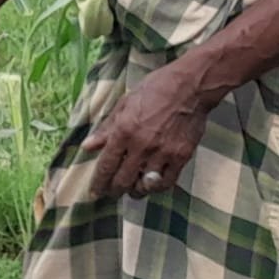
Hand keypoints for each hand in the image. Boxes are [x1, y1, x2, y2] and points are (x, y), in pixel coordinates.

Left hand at [84, 62, 208, 198]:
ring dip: (135, 191)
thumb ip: (106, 128)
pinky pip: (166, 182)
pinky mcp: (181, 157)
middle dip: (114, 190)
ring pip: (144, 186)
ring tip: (132, 189)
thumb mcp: (124, 103)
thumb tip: (87, 146)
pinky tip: (151, 184)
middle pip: (123, 180)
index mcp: (124, 131)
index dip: (98, 183)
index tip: (94, 192)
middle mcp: (141, 145)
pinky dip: (156, 187)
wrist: (190, 86)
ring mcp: (163, 153)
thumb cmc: (155, 89)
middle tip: (112, 192)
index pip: (106, 165)